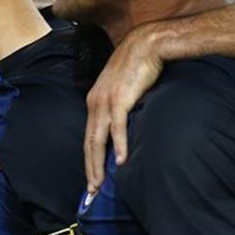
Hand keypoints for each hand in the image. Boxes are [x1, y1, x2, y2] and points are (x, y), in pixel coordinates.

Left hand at [83, 25, 162, 192]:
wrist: (146, 44)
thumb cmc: (137, 65)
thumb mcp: (122, 88)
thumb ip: (119, 106)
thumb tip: (123, 127)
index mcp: (94, 100)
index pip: (88, 136)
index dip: (88, 158)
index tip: (91, 178)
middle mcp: (95, 102)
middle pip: (89, 142)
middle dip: (90, 168)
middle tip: (91, 191)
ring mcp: (106, 100)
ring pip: (98, 138)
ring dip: (99, 163)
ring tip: (100, 184)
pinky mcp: (120, 98)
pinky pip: (118, 127)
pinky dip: (119, 145)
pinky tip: (122, 161)